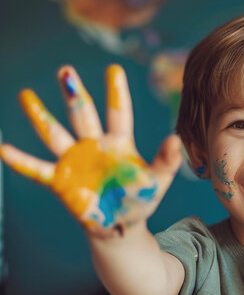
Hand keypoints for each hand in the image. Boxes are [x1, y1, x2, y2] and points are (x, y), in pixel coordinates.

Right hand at [0, 65, 181, 236]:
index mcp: (120, 143)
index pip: (119, 114)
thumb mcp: (157, 181)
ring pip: (55, 134)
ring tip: (26, 95)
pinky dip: (21, 161)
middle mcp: (95, 146)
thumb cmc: (140, 198)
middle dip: (74, 94)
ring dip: (40, 116)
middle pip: (82, 115)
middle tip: (65, 70)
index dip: (116, 93)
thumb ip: (166, 161)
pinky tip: (4, 149)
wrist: (121, 224)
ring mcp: (75, 161)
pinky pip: (37, 169)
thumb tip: (175, 139)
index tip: (114, 70)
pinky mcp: (61, 181)